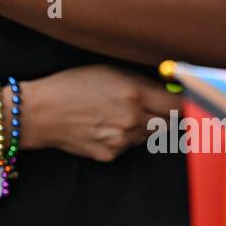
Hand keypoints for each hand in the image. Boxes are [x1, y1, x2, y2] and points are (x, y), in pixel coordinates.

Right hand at [21, 64, 176, 161]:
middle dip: (163, 114)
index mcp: (133, 94)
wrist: (39, 112)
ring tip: (116, 113)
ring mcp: (121, 141)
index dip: (184, 102)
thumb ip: (142, 81)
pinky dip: (123, 137)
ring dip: (142, 125)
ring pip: (148, 135)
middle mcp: (132, 120)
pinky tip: (103, 126)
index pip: (178, 105)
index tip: (186, 100)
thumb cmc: (72, 84)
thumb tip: (171, 88)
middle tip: (150, 105)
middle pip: (167, 123)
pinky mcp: (110, 155)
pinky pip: (128, 145)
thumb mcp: (109, 71)